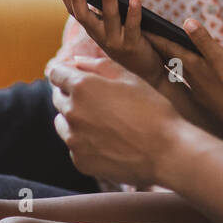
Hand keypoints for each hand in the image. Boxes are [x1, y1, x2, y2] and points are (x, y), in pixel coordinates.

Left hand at [47, 60, 182, 187]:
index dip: (66, 72)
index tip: (75, 76)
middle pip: (58, 97)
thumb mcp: (129, 78)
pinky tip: (109, 141)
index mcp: (82, 87)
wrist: (166, 152)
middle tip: (99, 100)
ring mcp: (74, 139)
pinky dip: (85, 141)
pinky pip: (75, 145)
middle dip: (72, 94)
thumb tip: (76, 61)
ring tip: (105, 122)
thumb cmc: (152, 110)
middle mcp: (72, 112)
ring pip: (63, 123)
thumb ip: (98, 65)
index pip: (56, 73)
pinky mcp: (80, 161)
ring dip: (76, 119)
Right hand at [55, 0, 165, 86]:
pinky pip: (132, 27)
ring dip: (107, 0)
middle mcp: (100, 36)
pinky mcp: (132, 46)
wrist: (144, 70)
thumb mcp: (111, 26)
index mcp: (93, 29)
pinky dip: (133, 12)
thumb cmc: (128, 41)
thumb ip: (105, 10)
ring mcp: (115, 42)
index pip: (74, 12)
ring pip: (109, 19)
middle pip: (84, 16)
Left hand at [146, 20, 222, 129]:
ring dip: (170, 58)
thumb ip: (202, 39)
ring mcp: (196, 85)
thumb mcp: (218, 56)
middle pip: (169, 57)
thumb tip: (187, 21)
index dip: (155, 37)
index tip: (142, 29)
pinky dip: (183, 69)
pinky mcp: (204, 94)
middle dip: (158, 46)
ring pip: (178, 68)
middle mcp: (189, 74)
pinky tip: (189, 71)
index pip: (168, 46)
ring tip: (164, 51)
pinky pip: (188, 77)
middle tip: (147, 38)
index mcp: (191, 63)